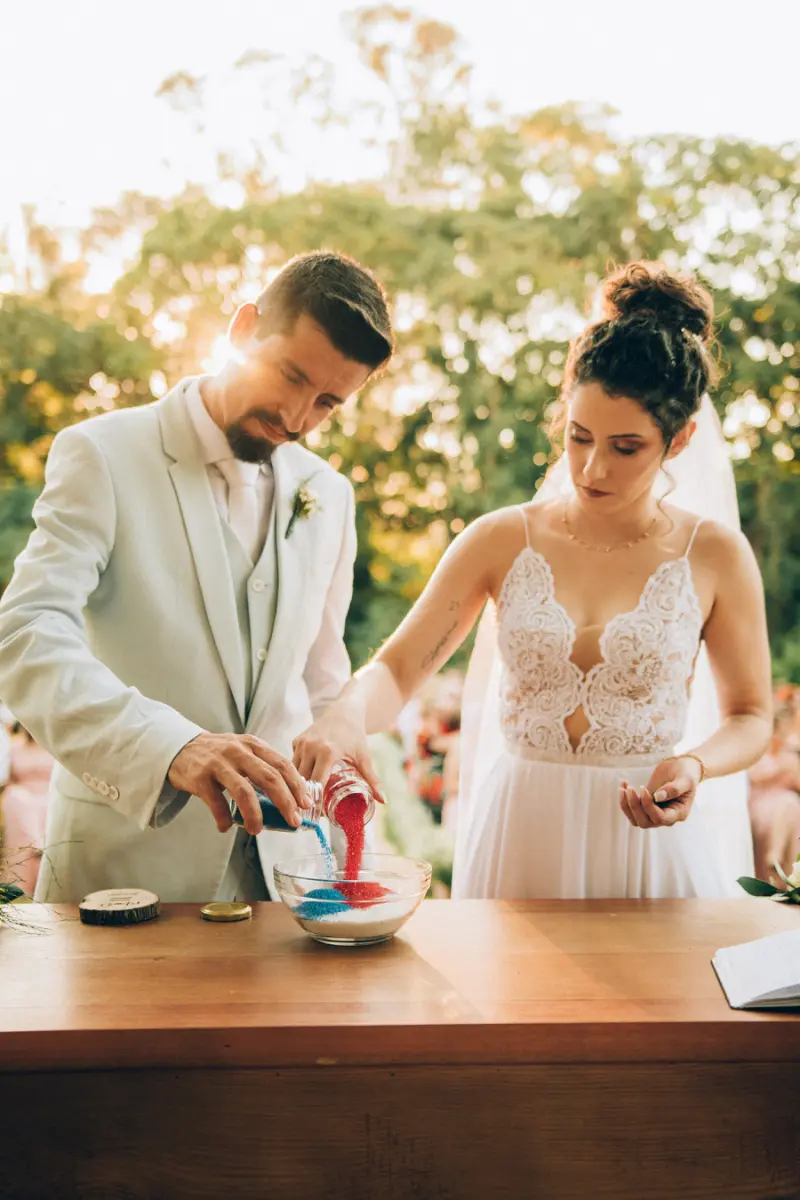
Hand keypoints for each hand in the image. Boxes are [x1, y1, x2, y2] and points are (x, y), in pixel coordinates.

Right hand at [168, 732, 309, 834]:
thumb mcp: (244, 751)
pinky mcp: (200, 777)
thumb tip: (290, 794)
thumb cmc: (219, 754)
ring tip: (257, 830)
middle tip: (293, 821)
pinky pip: (216, 802)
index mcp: (253, 745)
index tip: (306, 804)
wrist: (181, 747)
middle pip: (269, 778)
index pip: (282, 764)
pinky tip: (225, 827)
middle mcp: (238, 752)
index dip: (297, 785)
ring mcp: (219, 764)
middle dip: (285, 802)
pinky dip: (223, 818)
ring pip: (244, 791)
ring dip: (254, 815)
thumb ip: (263, 766)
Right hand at [292, 707, 384, 802]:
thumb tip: (383, 801)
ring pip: (294, 772)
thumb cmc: (355, 735)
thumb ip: (372, 779)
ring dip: (298, 785)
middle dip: (305, 797)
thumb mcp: (364, 757)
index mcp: (328, 752)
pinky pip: (293, 762)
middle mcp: (311, 747)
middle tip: (311, 811)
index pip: (317, 784)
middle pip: (303, 781)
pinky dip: (297, 772)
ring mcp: (302, 743)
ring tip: (304, 800)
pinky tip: (302, 781)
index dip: (316, 801)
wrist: (344, 712)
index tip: (319, 814)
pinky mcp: (296, 741)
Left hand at [619, 756, 702, 829]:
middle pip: (645, 822)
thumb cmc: (686, 773)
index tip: (643, 789)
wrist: (681, 768)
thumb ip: (674, 789)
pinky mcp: (646, 807)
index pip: (660, 818)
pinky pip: (632, 811)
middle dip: (635, 807)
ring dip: (626, 806)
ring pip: (636, 820)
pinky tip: (623, 785)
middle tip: (630, 789)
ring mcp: (655, 813)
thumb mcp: (685, 779)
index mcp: (678, 813)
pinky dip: (624, 801)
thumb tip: (657, 797)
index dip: (648, 806)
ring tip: (623, 788)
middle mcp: (666, 817)